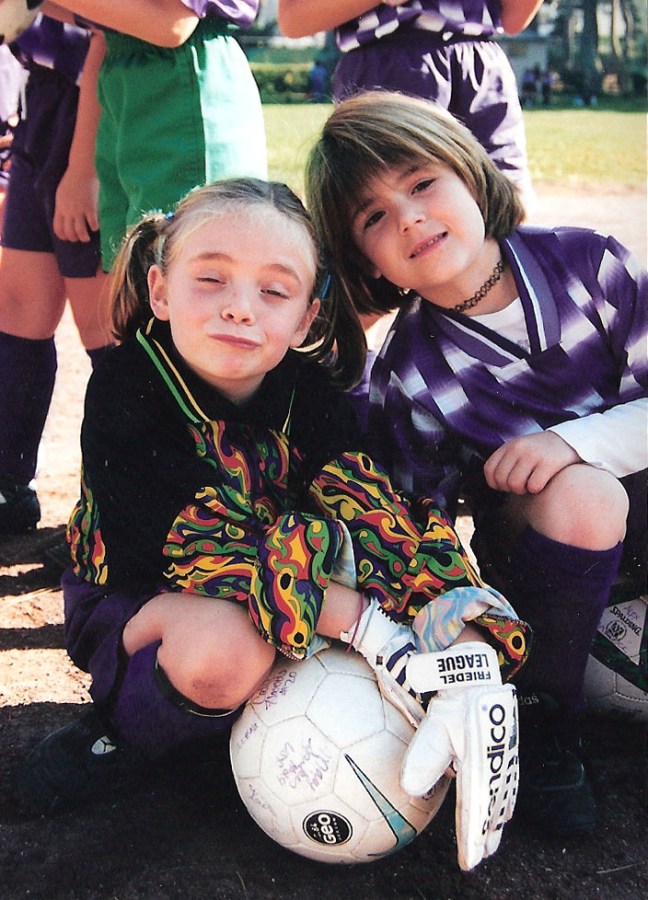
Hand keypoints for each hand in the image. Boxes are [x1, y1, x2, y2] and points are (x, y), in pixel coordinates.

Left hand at [53, 167, 99, 241]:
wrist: (81, 170)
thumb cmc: (72, 180)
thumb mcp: (61, 194)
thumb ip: (62, 206)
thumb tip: (65, 217)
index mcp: (60, 208)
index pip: (58, 228)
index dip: (62, 236)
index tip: (68, 238)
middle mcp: (68, 211)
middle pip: (69, 232)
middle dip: (74, 238)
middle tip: (79, 237)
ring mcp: (79, 209)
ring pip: (80, 231)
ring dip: (84, 237)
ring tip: (87, 237)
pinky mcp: (90, 207)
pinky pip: (92, 223)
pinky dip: (94, 228)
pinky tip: (96, 226)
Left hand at [402, 643, 518, 870]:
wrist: (478, 673)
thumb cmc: (456, 699)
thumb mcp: (436, 726)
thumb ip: (425, 757)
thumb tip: (410, 789)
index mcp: (479, 767)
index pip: (474, 811)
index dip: (471, 838)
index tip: (469, 861)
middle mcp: (496, 765)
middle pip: (492, 808)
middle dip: (487, 833)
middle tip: (482, 854)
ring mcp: (504, 755)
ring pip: (502, 796)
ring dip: (497, 819)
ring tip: (494, 838)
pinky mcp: (506, 745)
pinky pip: (508, 781)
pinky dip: (505, 799)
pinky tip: (504, 805)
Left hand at [483, 431, 579, 494]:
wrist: (571, 442)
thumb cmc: (541, 452)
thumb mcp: (520, 450)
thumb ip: (506, 462)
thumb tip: (494, 485)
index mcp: (509, 445)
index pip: (489, 470)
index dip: (496, 483)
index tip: (506, 485)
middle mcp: (518, 448)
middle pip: (502, 480)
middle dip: (511, 488)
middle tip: (523, 485)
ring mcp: (533, 455)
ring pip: (515, 485)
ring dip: (524, 490)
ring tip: (531, 483)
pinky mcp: (548, 463)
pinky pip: (533, 487)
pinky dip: (537, 490)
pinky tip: (543, 482)